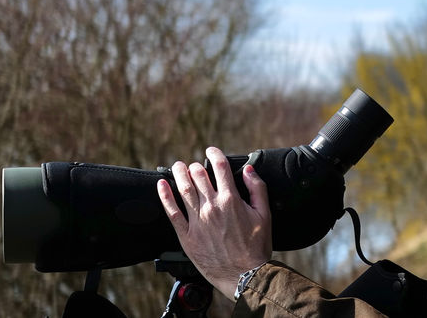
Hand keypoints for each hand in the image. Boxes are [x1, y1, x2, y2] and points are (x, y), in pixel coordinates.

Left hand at [157, 147, 272, 298]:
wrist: (244, 275)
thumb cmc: (256, 247)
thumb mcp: (264, 215)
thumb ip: (257, 189)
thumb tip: (250, 170)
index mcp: (231, 200)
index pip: (220, 167)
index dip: (214, 154)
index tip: (211, 151)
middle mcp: (212, 207)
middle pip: (198, 175)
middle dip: (196, 165)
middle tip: (196, 165)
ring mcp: (197, 220)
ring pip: (183, 189)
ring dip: (179, 173)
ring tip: (178, 165)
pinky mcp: (187, 234)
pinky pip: (172, 211)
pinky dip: (165, 196)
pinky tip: (161, 185)